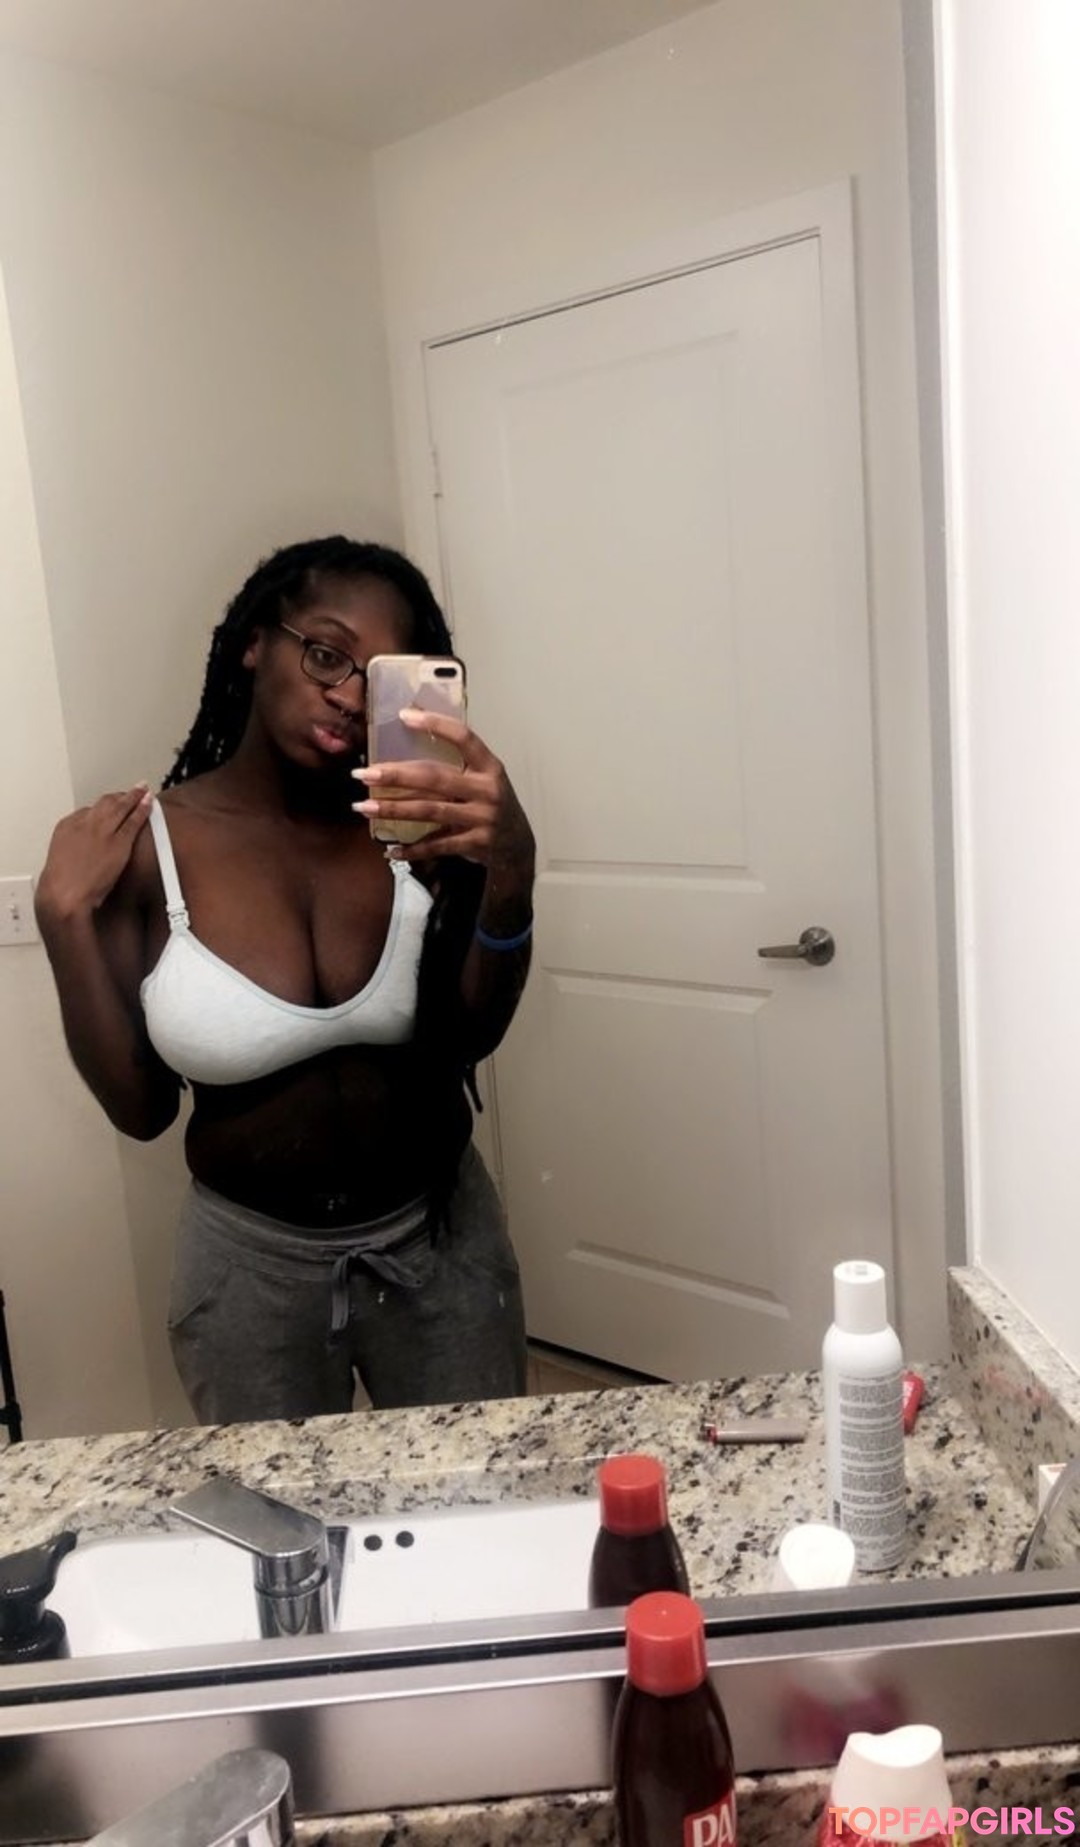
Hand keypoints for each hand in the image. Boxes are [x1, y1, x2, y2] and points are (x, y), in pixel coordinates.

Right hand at [36, 784, 153, 924]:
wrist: (65, 893)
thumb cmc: (61, 885)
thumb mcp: (61, 859)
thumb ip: (73, 849)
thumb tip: (82, 852)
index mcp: (67, 827)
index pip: (86, 811)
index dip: (100, 810)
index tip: (107, 809)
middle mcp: (85, 824)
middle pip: (104, 803)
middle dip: (117, 797)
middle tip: (128, 793)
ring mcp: (103, 831)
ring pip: (120, 806)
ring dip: (133, 795)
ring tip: (142, 789)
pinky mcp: (119, 842)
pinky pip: (134, 821)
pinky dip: (143, 809)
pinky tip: (149, 802)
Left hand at [352, 710, 534, 869]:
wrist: (517, 845)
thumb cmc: (491, 803)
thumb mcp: (484, 778)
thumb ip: (457, 764)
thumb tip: (412, 734)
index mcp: (489, 766)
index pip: (463, 737)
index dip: (435, 724)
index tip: (404, 715)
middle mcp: (487, 790)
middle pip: (435, 778)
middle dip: (396, 775)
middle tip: (363, 774)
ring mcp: (482, 818)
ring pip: (429, 811)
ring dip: (393, 809)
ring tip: (364, 806)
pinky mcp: (475, 844)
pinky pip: (437, 845)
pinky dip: (412, 849)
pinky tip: (390, 850)